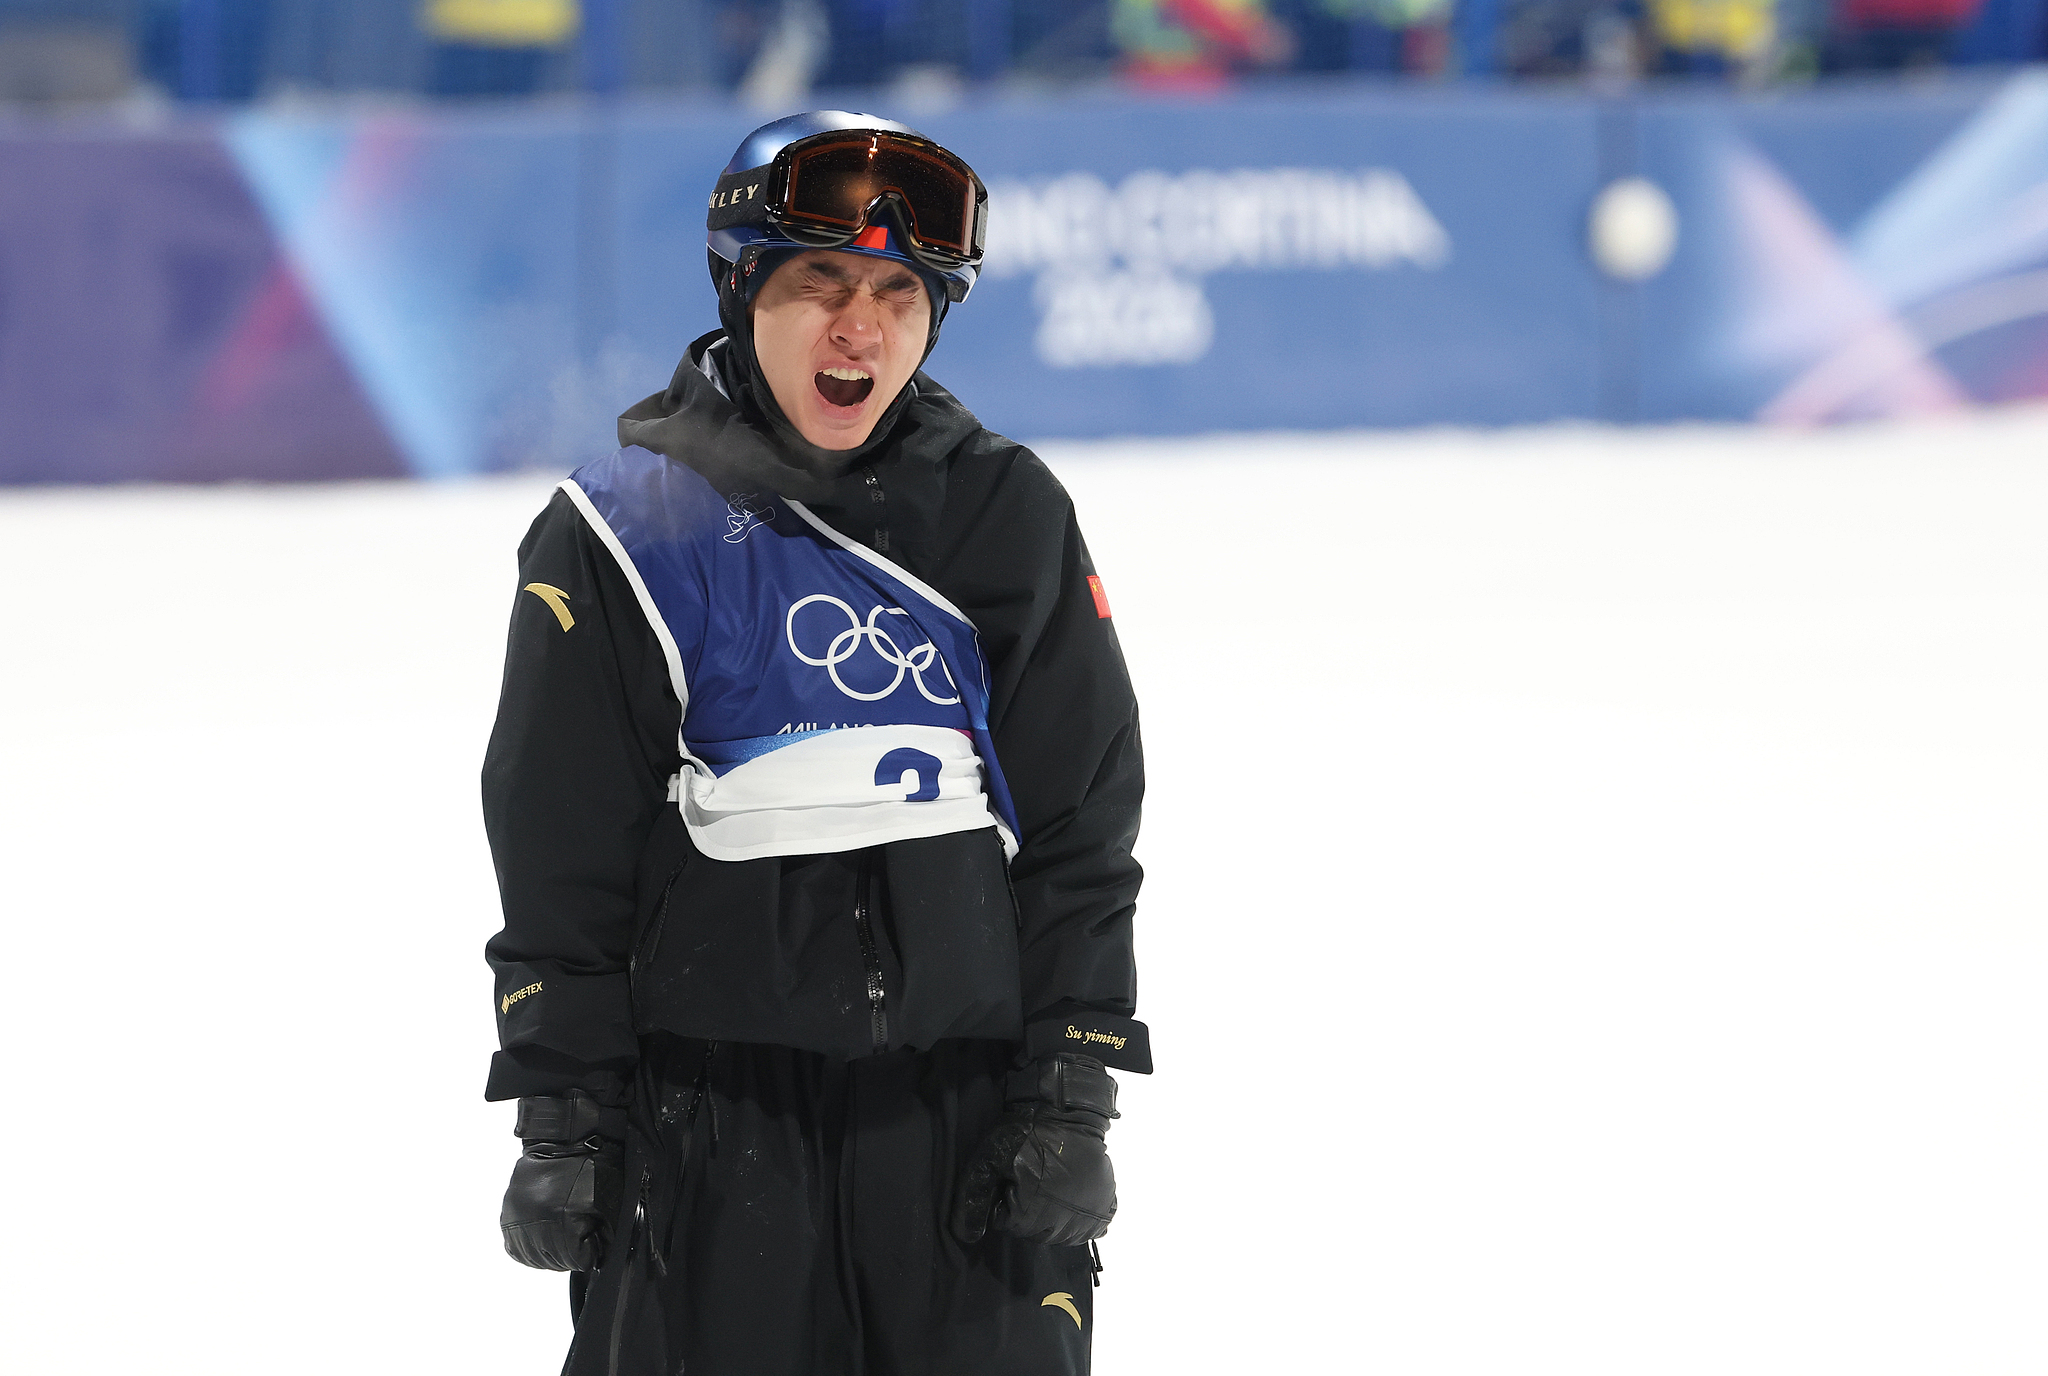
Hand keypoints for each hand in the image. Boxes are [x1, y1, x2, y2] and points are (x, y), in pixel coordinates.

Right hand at [500, 1092, 623, 1271]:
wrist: (567, 1140)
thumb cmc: (593, 1168)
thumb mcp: (609, 1203)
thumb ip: (605, 1236)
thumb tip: (597, 1259)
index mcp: (562, 1221)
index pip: (578, 1261)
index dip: (591, 1253)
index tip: (594, 1241)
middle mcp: (535, 1223)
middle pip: (555, 1262)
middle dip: (571, 1255)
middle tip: (580, 1238)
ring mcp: (518, 1218)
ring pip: (533, 1258)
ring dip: (549, 1255)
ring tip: (562, 1239)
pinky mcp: (508, 1213)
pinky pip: (514, 1246)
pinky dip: (529, 1249)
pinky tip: (542, 1240)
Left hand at [953, 1053, 1117, 1246]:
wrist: (1068, 1112)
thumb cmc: (1026, 1133)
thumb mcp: (988, 1160)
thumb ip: (973, 1199)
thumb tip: (967, 1236)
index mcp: (1027, 1219)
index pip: (1004, 1222)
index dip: (1003, 1196)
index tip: (1011, 1175)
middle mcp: (1059, 1227)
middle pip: (1031, 1230)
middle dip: (1026, 1207)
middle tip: (1031, 1174)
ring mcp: (1084, 1220)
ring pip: (1058, 1230)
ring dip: (1051, 1212)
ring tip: (1051, 1179)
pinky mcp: (1103, 1210)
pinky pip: (1086, 1227)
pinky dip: (1078, 1214)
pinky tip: (1071, 1190)